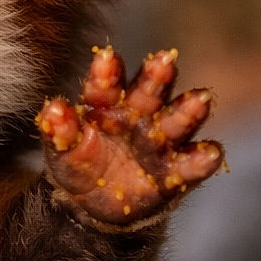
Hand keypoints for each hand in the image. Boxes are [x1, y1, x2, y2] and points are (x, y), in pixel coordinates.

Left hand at [37, 46, 223, 226]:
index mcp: (105, 105)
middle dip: (156, 77)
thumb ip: (60, 130)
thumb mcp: (62, 150)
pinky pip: (192, 163)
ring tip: (198, 100)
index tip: (106, 57)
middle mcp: (138, 115)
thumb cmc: (77, 163)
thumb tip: (52, 109)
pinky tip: (209, 153)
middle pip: (149, 92)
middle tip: (164, 60)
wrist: (91, 203)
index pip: (105, 85)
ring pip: (177, 121)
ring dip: (187, 111)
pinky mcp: (175, 171)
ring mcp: (160, 141)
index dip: (105, 73)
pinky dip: (202, 158)